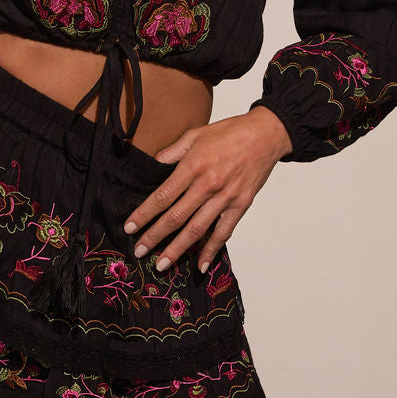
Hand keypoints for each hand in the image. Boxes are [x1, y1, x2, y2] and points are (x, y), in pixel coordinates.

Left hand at [123, 106, 293, 273]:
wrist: (266, 135)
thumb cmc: (230, 132)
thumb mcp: (195, 134)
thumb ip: (172, 151)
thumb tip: (153, 163)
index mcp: (193, 166)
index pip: (162, 196)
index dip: (144, 214)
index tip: (130, 227)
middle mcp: (208, 185)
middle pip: (176, 217)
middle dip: (155, 237)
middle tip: (139, 251)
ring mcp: (225, 198)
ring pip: (196, 230)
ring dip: (177, 249)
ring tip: (161, 265)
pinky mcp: (240, 206)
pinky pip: (223, 233)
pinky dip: (211, 251)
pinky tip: (199, 265)